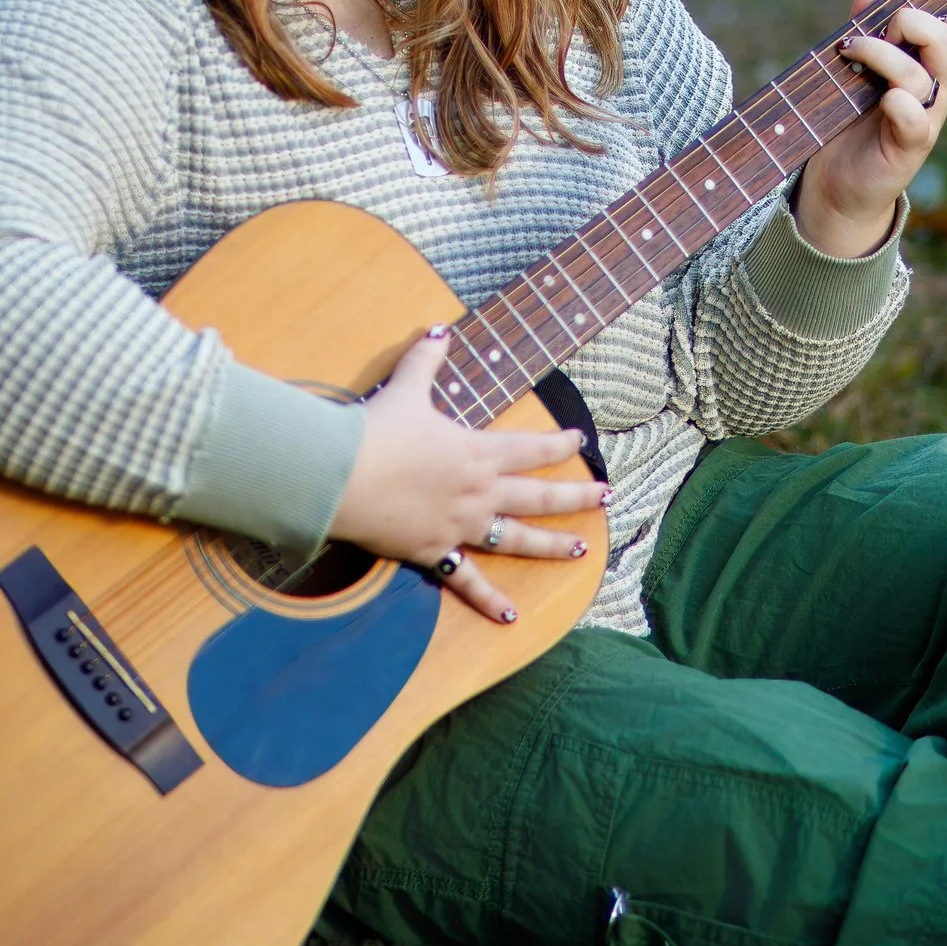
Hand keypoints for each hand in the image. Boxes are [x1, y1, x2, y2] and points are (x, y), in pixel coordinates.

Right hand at [327, 329, 608, 622]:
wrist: (341, 476)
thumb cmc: (376, 431)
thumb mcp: (405, 388)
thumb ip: (426, 359)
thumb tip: (440, 329)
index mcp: (476, 451)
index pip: (530, 448)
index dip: (558, 443)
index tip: (580, 440)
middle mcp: (478, 491)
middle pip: (538, 496)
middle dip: (575, 496)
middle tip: (605, 498)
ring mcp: (460, 526)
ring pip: (517, 538)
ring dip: (551, 545)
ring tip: (581, 551)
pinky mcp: (435, 552)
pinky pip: (468, 581)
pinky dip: (490, 600)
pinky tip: (512, 617)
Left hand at [794, 0, 946, 258]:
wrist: (838, 183)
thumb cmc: (851, 122)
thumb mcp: (857, 69)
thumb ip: (867, 30)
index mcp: (931, 68)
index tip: (917, 9)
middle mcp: (935, 92)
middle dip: (917, 22)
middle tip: (883, 27)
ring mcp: (925, 120)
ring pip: (925, 76)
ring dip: (885, 54)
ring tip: (851, 49)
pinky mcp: (907, 148)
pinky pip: (917, 121)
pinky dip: (902, 105)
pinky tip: (883, 99)